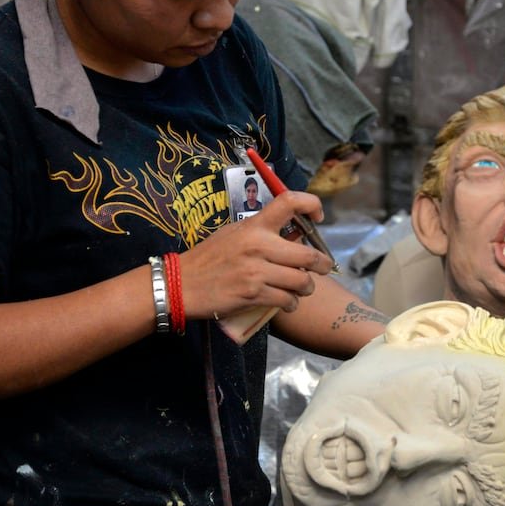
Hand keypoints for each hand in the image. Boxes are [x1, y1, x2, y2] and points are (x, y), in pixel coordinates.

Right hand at [178, 191, 332, 320]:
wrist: (180, 284)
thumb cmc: (207, 258)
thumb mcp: (233, 235)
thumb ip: (262, 233)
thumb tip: (296, 234)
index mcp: (254, 226)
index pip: (289, 202)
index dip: (312, 205)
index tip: (318, 218)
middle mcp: (258, 245)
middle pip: (308, 254)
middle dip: (322, 264)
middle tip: (323, 267)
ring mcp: (256, 272)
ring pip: (301, 281)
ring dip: (306, 287)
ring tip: (301, 288)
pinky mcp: (253, 295)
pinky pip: (286, 300)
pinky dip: (291, 303)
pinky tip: (287, 302)